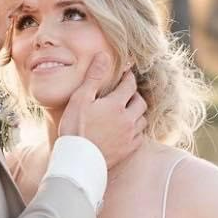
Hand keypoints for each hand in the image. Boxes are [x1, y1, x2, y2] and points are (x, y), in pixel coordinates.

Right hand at [58, 53, 146, 168]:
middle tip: (127, 93)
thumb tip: (103, 55)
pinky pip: (140, 137)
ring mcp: (129, 136)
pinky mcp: (128, 151)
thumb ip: (93, 77)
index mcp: (116, 105)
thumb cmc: (75, 129)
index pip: (129, 85)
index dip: (128, 77)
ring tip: (128, 111)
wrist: (77, 162)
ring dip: (137, 113)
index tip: (126, 74)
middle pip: (140, 102)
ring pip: (142, 120)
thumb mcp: (80, 99)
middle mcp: (127, 120)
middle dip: (135, 95)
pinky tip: (128, 129)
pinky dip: (137, 130)